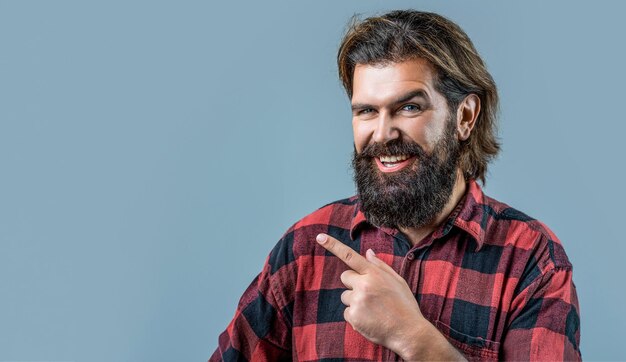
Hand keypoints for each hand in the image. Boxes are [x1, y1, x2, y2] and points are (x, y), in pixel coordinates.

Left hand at [315, 233, 424, 355]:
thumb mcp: (398, 281)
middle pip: (345, 277)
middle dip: (353, 283)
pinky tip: (370, 320)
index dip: (333, 245)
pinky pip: (347, 312)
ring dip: (354, 301)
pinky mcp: (353, 317)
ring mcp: (357, 301)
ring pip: (345, 296)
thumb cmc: (405, 305)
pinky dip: (355, 316)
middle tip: (370, 294)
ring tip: (373, 310)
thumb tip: (368, 252)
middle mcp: (364, 285)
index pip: (350, 256)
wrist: (408, 332)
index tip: (320, 237)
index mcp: (375, 274)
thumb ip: (381, 266)